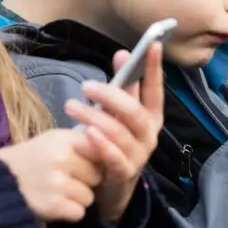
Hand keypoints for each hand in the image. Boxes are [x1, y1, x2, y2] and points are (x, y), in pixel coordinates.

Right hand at [0, 129, 100, 222]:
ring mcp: (56, 183)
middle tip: (68, 178)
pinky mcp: (52, 206)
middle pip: (97, 175)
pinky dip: (70, 212)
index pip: (101, 148)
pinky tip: (57, 203)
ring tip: (60, 190)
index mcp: (63, 139)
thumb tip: (113, 148)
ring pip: (89, 196)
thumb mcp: (55, 139)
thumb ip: (82, 141)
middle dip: (87, 180)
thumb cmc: (34, 158)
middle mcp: (61, 159)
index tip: (92, 163)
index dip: (98, 159)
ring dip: (78, 197)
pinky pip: (79, 213)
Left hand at [64, 43, 164, 223]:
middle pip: (134, 111)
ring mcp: (139, 154)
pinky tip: (86, 134)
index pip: (156, 88)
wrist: (111, 183)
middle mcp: (150, 134)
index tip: (153, 44)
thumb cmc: (114, 139)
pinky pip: (113, 157)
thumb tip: (122, 53)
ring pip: (119, 132)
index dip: (155, 67)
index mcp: (152, 115)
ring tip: (71, 106)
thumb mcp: (119, 112)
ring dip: (95, 117)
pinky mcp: (124, 172)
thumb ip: (122, 87)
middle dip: (111, 96)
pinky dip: (100, 144)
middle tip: (86, 86)